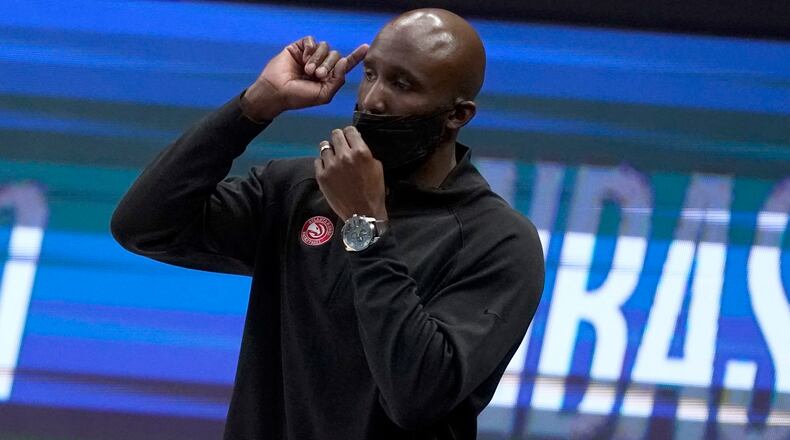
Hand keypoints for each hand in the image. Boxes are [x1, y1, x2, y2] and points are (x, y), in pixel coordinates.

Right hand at [242, 37, 367, 120]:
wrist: (277, 91)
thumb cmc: (298, 97)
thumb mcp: (323, 95)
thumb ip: (337, 81)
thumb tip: (343, 61)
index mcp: (329, 77)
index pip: (345, 65)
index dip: (355, 57)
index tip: (366, 48)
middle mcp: (321, 64)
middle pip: (336, 55)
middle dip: (328, 65)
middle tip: (316, 75)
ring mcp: (311, 56)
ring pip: (325, 47)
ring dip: (318, 59)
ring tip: (308, 70)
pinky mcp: (299, 48)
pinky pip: (311, 41)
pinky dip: (310, 50)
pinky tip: (302, 59)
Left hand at [315, 126, 386, 221]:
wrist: (363, 214)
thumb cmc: (374, 191)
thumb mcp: (377, 168)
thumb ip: (365, 153)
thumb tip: (356, 144)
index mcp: (361, 152)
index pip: (350, 130)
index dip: (350, 133)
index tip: (350, 138)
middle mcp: (344, 155)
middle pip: (335, 134)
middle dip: (339, 138)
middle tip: (341, 146)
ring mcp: (330, 166)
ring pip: (324, 146)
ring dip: (330, 150)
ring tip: (334, 158)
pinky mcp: (321, 176)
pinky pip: (318, 161)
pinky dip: (323, 163)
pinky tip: (329, 169)